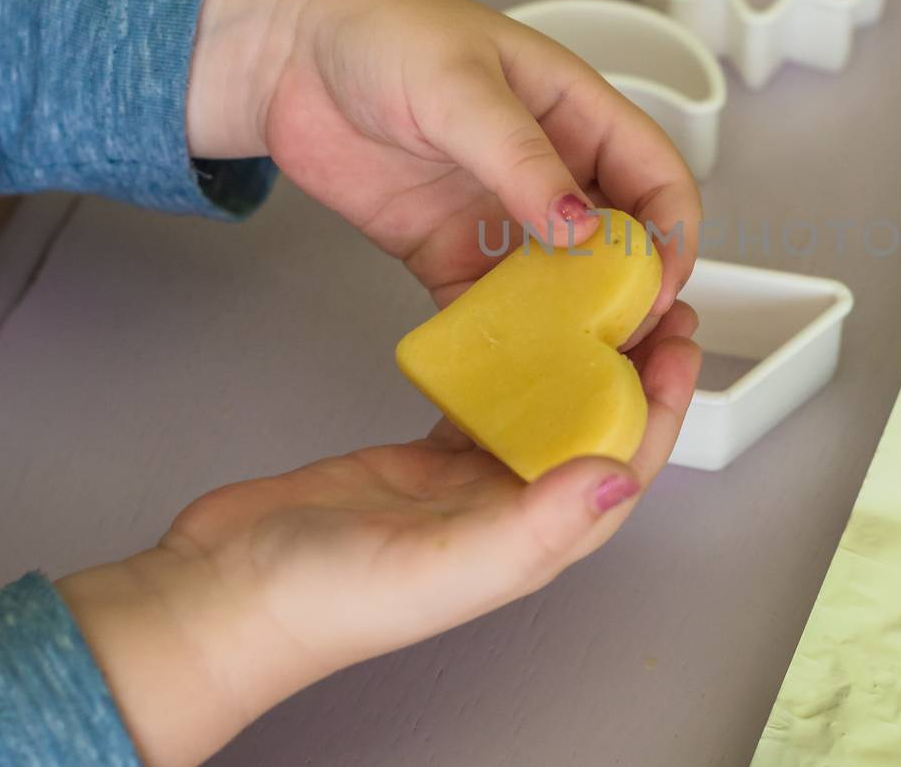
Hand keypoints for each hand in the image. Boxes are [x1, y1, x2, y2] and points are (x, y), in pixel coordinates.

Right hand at [58, 305, 700, 765]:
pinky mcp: (424, 461)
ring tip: (600, 302)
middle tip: (653, 302)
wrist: (223, 595)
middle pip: (595, 431)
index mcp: (531, 543)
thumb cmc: (321, 600)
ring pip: (545, 411)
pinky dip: (510, 364)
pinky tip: (517, 330)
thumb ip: (534, 525)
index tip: (677, 341)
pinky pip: (485, 402)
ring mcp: (467, 488)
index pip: (623, 466)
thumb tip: (618, 476)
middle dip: (633, 371)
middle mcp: (511, 515)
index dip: (660, 405)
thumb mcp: (441, 561)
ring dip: (580, 361)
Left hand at [186, 0, 701, 323]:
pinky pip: (493, 307)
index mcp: (577, 113)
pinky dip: (507, 340)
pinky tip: (509, 367)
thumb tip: (582, 230)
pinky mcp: (448, 251)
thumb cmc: (377, 31)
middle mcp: (551, 169)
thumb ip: (520, 157)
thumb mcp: (460, 85)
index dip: (673, 233)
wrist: (278, 53)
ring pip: (564, 284)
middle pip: (622, 244)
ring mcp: (500, 215)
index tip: (662, 285)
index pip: (657, 177)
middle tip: (629, 343)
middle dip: (636, 295)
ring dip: (579, 327)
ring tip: (584, 370)